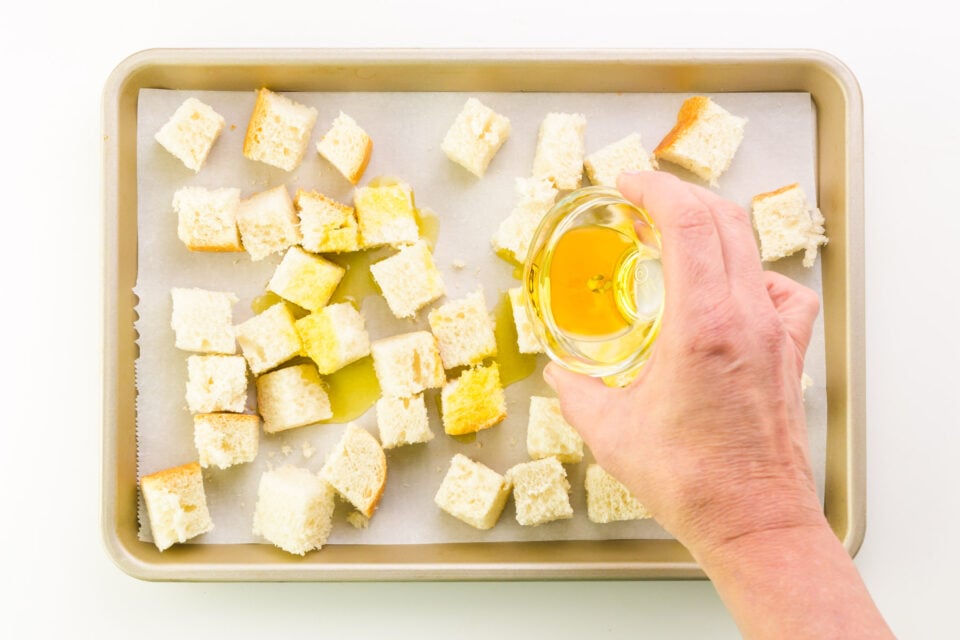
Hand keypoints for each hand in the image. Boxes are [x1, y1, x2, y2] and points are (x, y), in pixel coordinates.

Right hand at [544, 170, 823, 555]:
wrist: (754, 520)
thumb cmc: (693, 482)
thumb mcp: (612, 433)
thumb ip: (576, 394)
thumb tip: (559, 374)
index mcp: (702, 326)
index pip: (689, 223)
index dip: (656, 189)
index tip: (629, 184)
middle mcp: (746, 318)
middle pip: (724, 220)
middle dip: (680, 197)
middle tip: (644, 202)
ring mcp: (775, 333)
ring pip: (753, 250)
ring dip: (714, 229)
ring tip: (681, 238)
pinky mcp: (790, 353)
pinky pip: (784, 292)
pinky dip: (754, 275)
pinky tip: (734, 292)